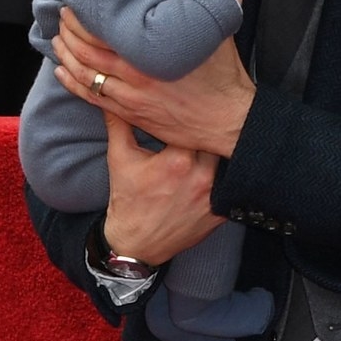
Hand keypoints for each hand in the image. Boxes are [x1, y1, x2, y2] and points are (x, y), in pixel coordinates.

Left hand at [52, 8, 255, 158]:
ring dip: (67, 56)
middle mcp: (135, 76)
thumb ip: (199, 1)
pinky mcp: (131, 115)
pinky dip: (73, 84)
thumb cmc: (223, 74)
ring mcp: (130, 98)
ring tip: (57, 40)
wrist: (228, 120)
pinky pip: (93, 99)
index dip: (84, 17)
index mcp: (151, 53)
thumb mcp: (214, 31)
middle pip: (88, 51)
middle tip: (62, 16)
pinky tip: (62, 72)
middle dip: (70, 32)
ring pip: (86, 75)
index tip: (76, 2)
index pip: (105, 31)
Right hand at [97, 113, 221, 266]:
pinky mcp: (220, 213)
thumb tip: (109, 96)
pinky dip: (225, 176)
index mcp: (177, 160)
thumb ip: (119, 124)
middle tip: (205, 123)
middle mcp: (200, 178)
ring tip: (216, 143)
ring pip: (227, 161)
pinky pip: (231, 186)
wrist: (135, 244)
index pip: (194, 125)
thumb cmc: (127, 200)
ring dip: (218, 153)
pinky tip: (221, 167)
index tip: (189, 109)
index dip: (192, 115)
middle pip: (215, 140)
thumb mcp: (120, 158)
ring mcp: (213, 197)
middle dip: (208, 132)